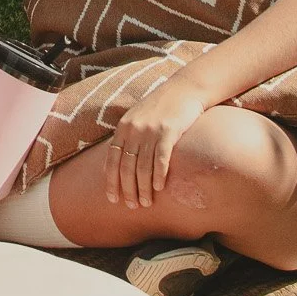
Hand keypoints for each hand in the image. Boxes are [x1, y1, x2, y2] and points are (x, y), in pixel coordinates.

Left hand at [104, 83, 207, 209]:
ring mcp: (150, 130)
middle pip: (126, 167)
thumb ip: (128, 137)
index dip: (111, 181)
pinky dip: (158, 176)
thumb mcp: (138, 117)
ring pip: (142, 167)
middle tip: (132, 206)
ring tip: (146, 203)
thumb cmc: (162, 107)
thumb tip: (119, 164)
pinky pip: (160, 159)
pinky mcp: (168, 131)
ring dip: (143, 188)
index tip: (112, 199)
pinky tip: (158, 188)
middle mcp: (134, 129)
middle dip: (128, 190)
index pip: (112, 159)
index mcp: (123, 127)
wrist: (184, 89)